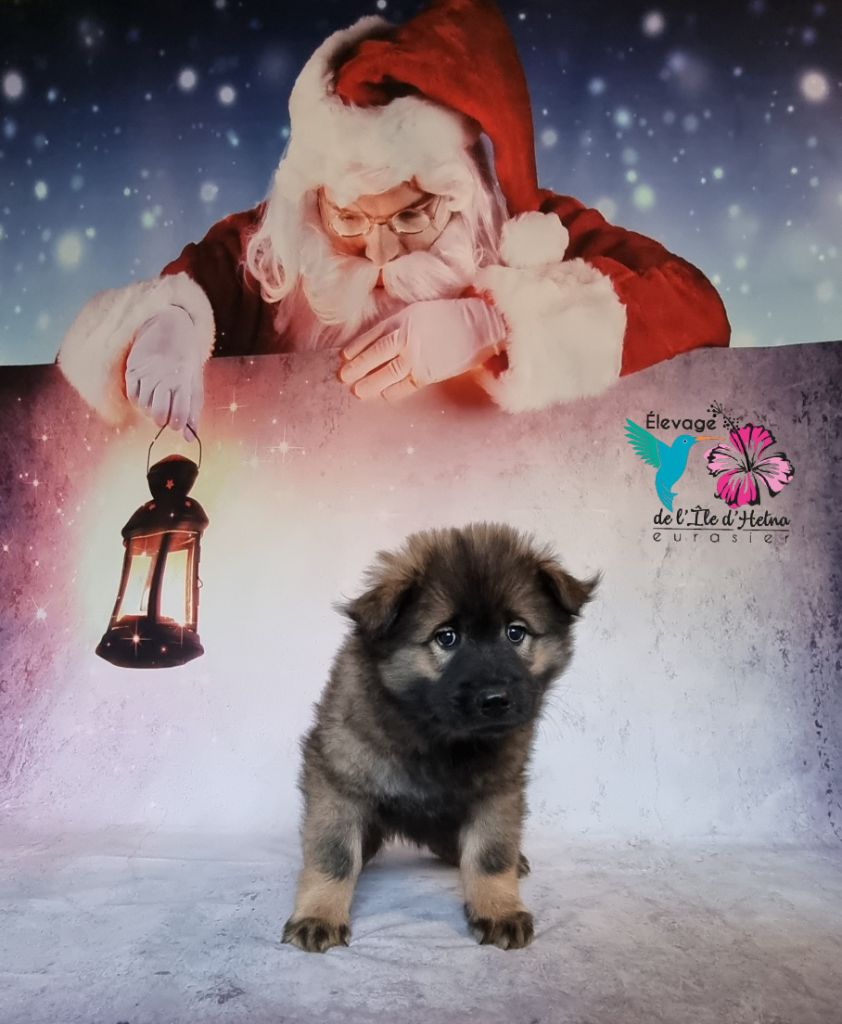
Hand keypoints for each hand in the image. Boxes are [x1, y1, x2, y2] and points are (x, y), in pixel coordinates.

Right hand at [125, 305, 204, 439]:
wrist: (167, 326)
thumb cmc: (185, 359)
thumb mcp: (194, 382)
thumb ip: (193, 411)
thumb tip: (190, 438)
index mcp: (182, 382)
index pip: (178, 415)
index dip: (177, 425)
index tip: (178, 424)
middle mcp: (162, 378)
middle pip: (158, 415)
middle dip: (162, 420)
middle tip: (166, 414)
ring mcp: (145, 374)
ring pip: (144, 408)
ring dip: (150, 410)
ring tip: (158, 399)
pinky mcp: (132, 371)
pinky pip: (132, 397)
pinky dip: (140, 401)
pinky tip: (147, 394)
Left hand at [339, 297, 506, 401]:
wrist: (482, 326)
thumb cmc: (454, 318)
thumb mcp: (422, 312)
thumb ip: (403, 325)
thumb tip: (386, 341)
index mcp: (403, 319)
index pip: (373, 335)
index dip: (357, 347)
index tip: (344, 357)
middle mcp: (405, 337)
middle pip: (374, 354)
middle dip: (357, 367)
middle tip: (343, 377)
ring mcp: (416, 356)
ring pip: (386, 372)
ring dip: (370, 383)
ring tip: (358, 391)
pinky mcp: (428, 373)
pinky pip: (405, 385)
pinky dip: (393, 392)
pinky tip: (384, 395)